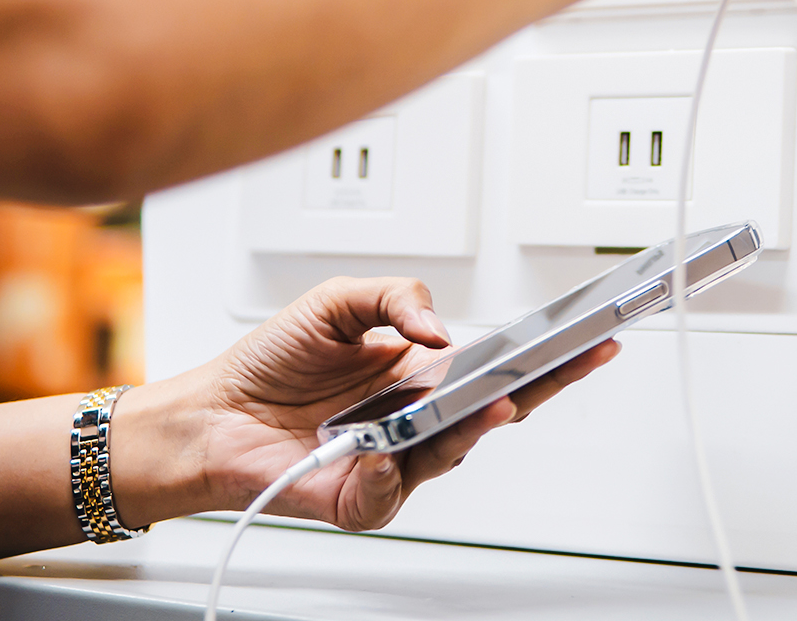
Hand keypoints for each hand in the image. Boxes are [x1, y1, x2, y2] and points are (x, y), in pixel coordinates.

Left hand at [114, 277, 617, 531]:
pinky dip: (398, 466)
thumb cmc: (272, 362)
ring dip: (478, 424)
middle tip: (583, 356)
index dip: (545, 348)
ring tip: (498, 398)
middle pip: (501, 405)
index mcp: (425, 372)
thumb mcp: (339, 301)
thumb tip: (441, 328)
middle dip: (548, 382)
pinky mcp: (366, 497)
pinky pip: (396, 486)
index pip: (501, 361)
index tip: (586, 329)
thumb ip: (397, 298)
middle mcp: (421, 418)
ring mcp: (400, 460)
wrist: (210, 413)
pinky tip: (393, 447)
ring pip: (457, 446)